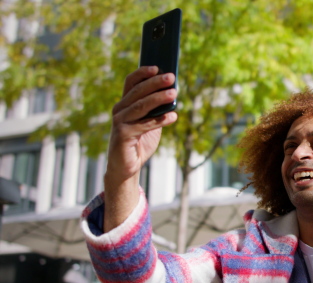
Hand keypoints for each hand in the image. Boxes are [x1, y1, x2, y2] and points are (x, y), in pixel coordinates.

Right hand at [106, 66, 177, 185]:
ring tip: (174, 93)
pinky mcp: (122, 135)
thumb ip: (157, 109)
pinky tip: (173, 117)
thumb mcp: (150, 122)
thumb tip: (172, 93)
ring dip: (158, 98)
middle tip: (171, 77)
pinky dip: (160, 120)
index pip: (131, 83)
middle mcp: (119, 110)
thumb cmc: (140, 142)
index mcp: (125, 104)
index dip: (142, 73)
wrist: (127, 167)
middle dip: (155, 83)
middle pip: (138, 92)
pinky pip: (144, 125)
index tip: (157, 67)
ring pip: (140, 106)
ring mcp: (119, 122)